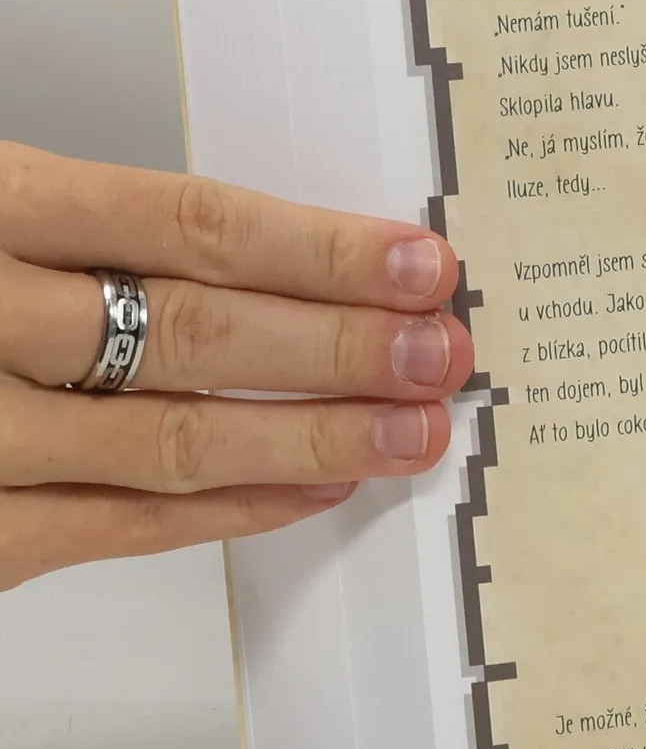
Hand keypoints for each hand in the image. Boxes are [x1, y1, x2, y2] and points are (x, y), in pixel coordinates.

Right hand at [0, 143, 470, 589]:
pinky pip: (123, 525)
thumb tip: (290, 261)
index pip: (186, 224)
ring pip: (174, 440)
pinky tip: (319, 488)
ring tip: (415, 430)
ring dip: (315, 437)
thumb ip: (96, 231)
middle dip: (342, 348)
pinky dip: (237, 510)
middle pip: (197, 334)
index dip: (321, 249)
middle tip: (446, 353)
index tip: (422, 264)